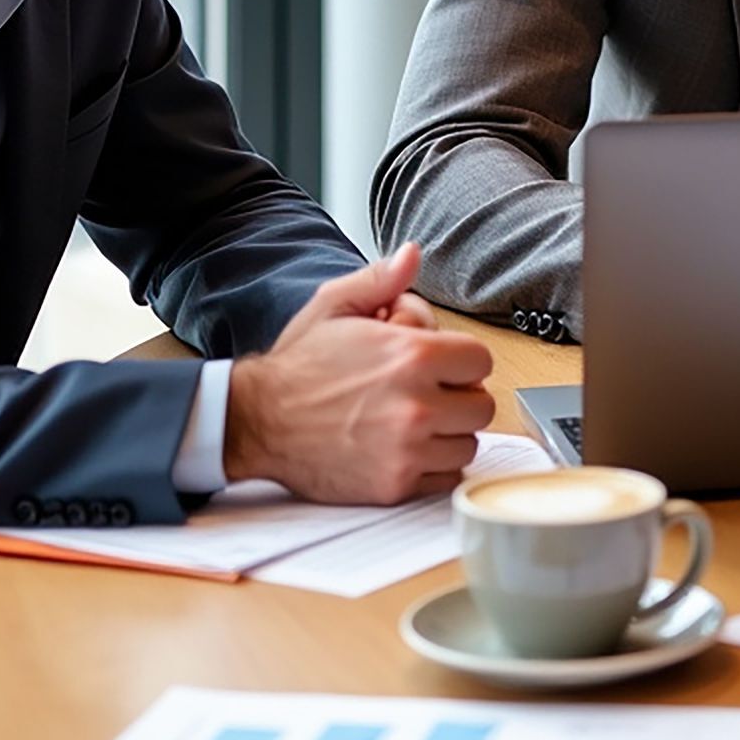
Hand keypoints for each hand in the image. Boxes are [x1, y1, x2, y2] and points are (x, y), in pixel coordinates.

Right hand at [223, 245, 494, 502]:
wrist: (258, 421)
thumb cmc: (298, 365)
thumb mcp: (334, 305)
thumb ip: (381, 279)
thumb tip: (412, 255)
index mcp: (412, 356)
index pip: (481, 361)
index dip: (461, 360)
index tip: (441, 364)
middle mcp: (416, 405)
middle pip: (480, 406)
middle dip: (458, 397)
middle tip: (429, 393)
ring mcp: (407, 449)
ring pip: (466, 445)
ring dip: (447, 434)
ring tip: (415, 421)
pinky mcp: (394, 485)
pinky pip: (445, 479)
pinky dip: (432, 467)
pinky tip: (406, 448)